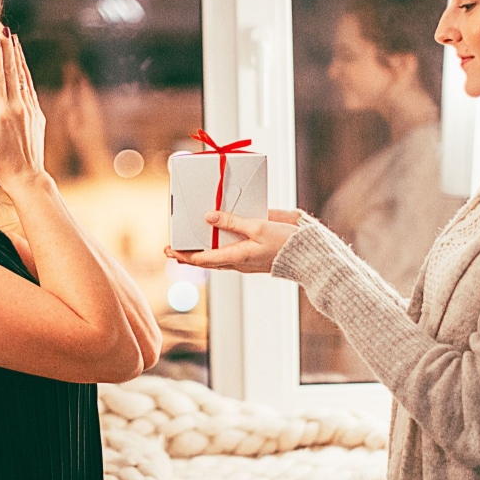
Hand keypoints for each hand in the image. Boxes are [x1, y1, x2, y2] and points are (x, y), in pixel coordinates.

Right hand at [0, 32, 46, 190]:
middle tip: (5, 31)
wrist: (27, 177)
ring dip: (18, 58)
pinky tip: (22, 66)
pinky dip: (25, 74)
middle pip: (12, 72)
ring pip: (24, 78)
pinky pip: (30, 89)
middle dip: (8, 50)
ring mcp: (31, 110)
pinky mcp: (38, 115)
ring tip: (14, 41)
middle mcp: (19, 107)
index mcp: (2, 112)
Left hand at [165, 209, 302, 272]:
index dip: (185, 255)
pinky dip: (220, 247)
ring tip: (189, 246)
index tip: (170, 250)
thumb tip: (209, 217)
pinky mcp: (255, 256)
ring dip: (203, 252)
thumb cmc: (286, 243)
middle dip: (189, 256)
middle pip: (208, 261)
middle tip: (171, 250)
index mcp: (238, 257)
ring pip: (219, 259)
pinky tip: (217, 238)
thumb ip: (233, 222)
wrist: (310, 256)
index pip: (204, 259)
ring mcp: (246, 261)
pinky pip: (232, 253)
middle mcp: (239, 262)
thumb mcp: (259, 227)